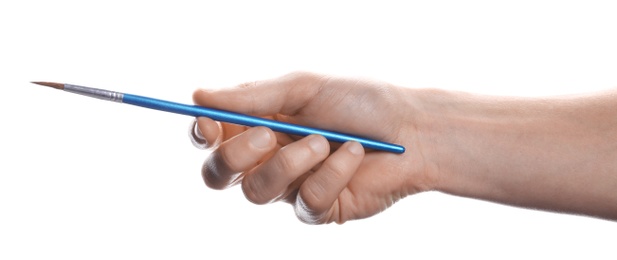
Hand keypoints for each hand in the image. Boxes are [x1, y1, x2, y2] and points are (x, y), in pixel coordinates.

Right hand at [189, 72, 433, 223]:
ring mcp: (291, 187)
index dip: (202, 134)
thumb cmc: (358, 101)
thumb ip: (252, 96)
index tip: (209, 123)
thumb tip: (198, 97)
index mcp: (259, 125)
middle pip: (219, 174)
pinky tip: (354, 155)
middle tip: (265, 135)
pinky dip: (331, 174)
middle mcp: (268, 158)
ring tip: (324, 140)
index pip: (213, 137)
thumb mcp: (302, 87)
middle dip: (234, 157)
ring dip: (290, 163)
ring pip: (257, 192)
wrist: (411, 128)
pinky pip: (306, 202)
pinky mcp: (317, 209)